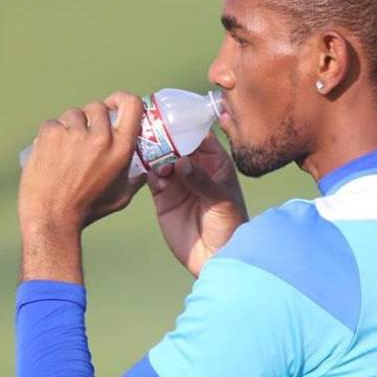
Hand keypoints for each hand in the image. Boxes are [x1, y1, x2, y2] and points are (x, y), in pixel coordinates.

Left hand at [18, 92, 144, 281]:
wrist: (51, 216)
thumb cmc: (86, 210)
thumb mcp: (121, 196)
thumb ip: (135, 179)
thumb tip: (144, 170)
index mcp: (121, 148)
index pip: (131, 104)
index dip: (121, 99)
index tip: (114, 103)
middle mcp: (100, 137)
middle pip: (97, 106)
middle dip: (91, 119)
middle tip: (84, 137)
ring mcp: (73, 133)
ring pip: (73, 114)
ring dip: (70, 126)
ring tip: (65, 150)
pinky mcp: (51, 133)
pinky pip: (53, 123)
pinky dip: (51, 135)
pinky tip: (51, 153)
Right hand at [147, 131, 247, 276]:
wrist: (215, 258)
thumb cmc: (229, 227)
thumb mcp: (221, 200)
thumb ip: (201, 180)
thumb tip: (181, 161)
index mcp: (216, 165)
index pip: (201, 138)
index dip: (188, 127)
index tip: (172, 118)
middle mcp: (195, 170)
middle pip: (177, 145)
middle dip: (166, 138)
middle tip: (152, 130)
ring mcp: (178, 183)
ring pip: (162, 159)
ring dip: (155, 154)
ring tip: (150, 153)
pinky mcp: (163, 197)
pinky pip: (152, 177)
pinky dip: (148, 171)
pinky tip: (148, 171)